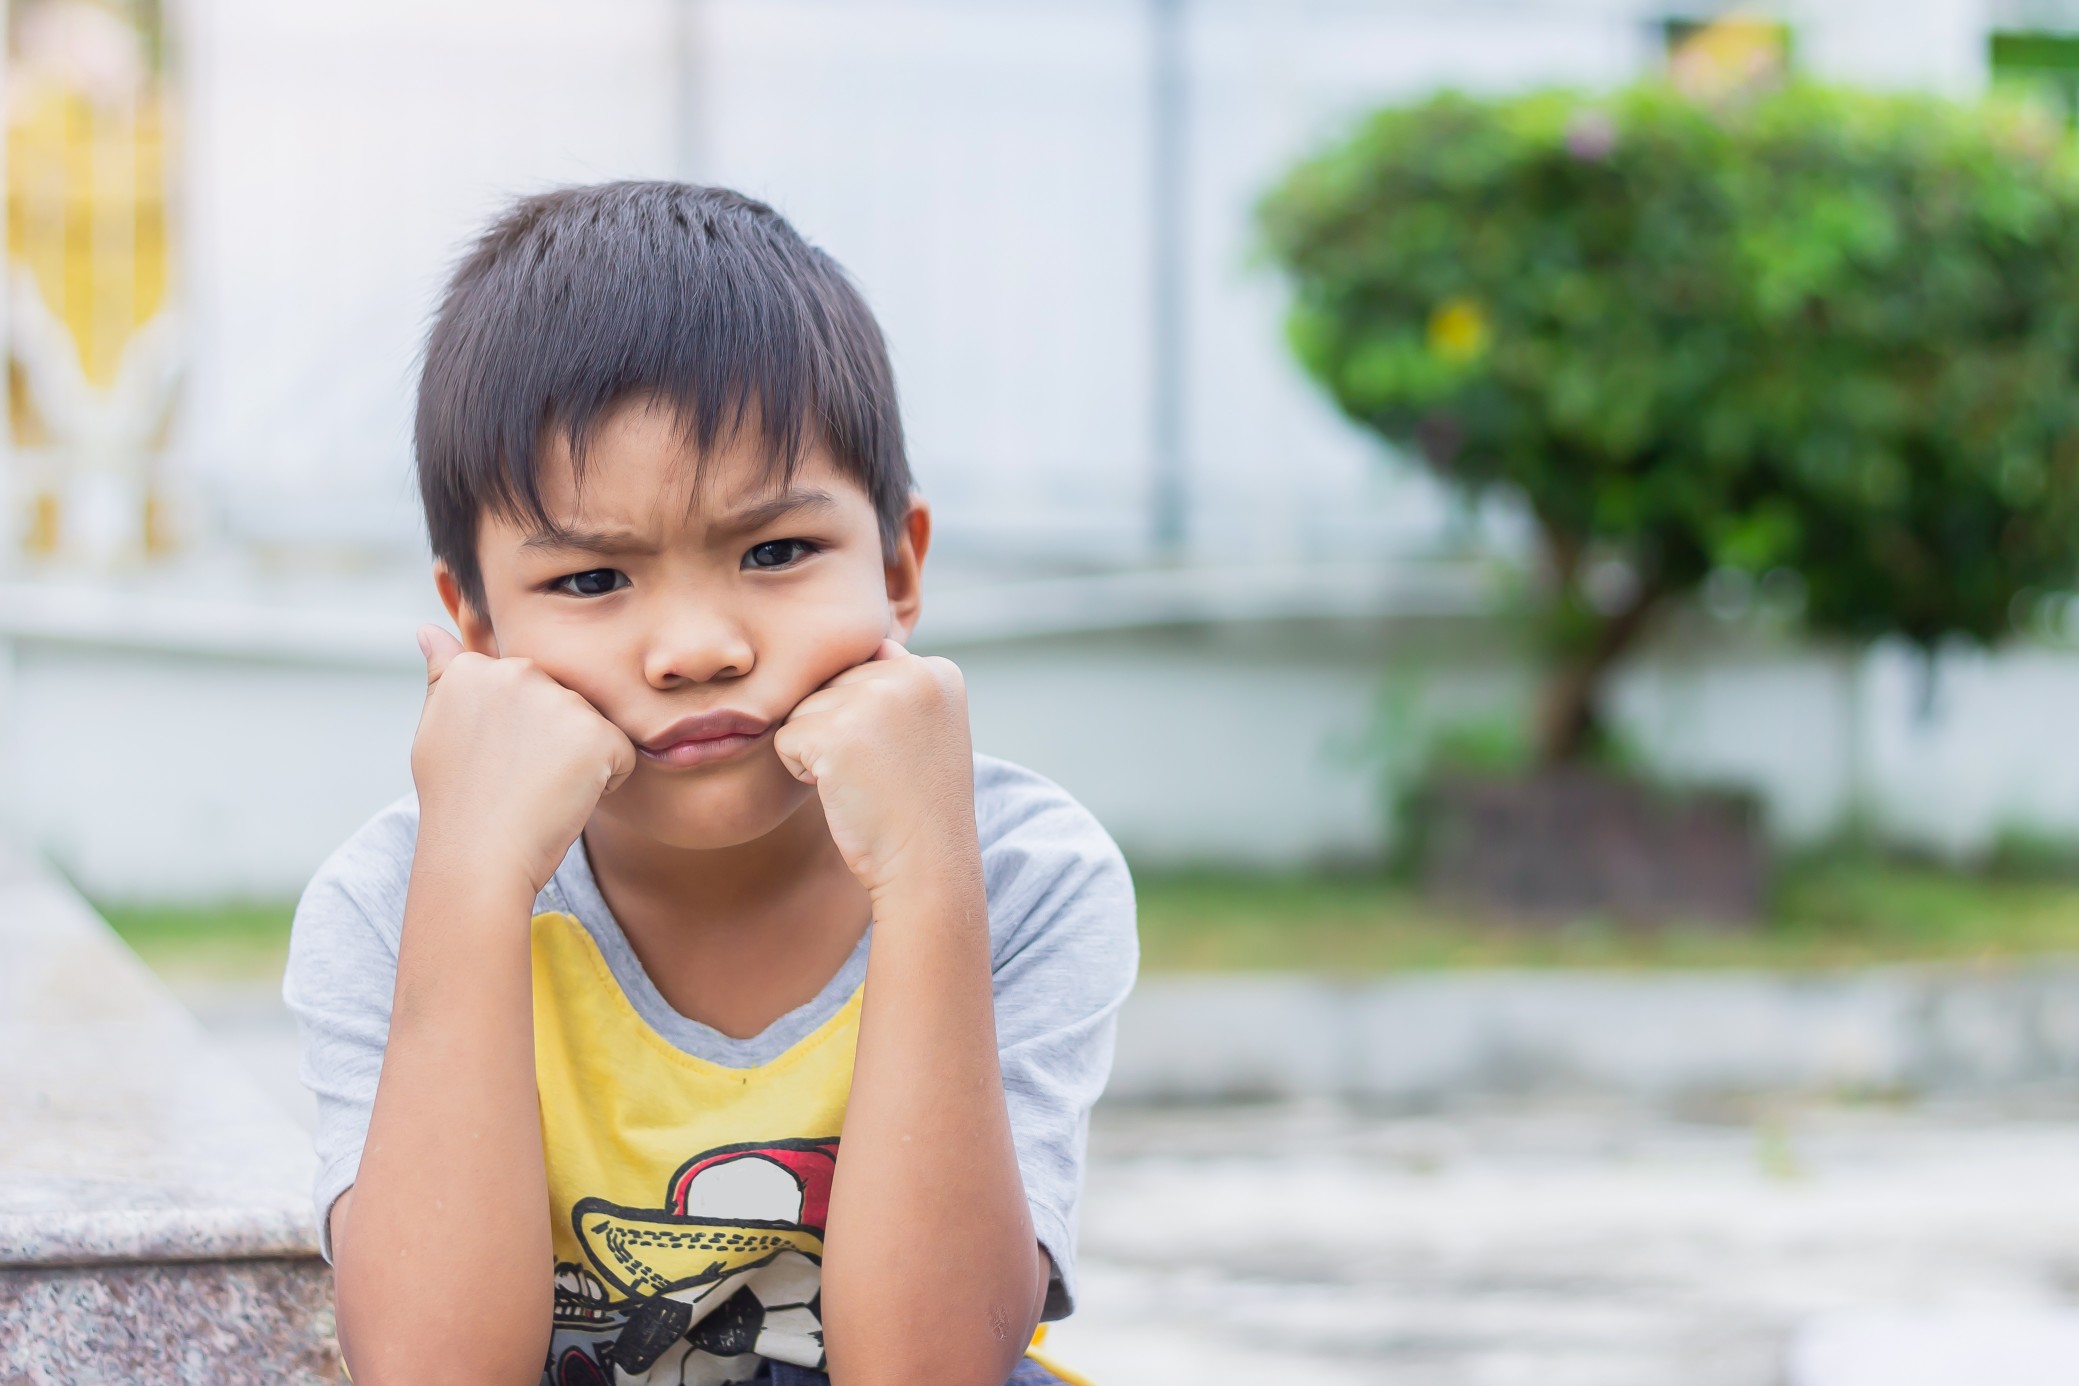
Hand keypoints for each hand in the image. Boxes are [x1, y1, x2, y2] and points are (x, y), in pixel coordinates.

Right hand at [411, 626, 636, 893]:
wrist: (479, 857)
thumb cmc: (457, 803)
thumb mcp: (437, 730)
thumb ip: (444, 676)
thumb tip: (429, 630)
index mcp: (475, 668)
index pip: (524, 687)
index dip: (517, 732)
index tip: (492, 762)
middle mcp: (517, 671)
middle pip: (562, 701)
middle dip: (553, 739)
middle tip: (517, 779)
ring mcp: (559, 700)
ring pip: (592, 726)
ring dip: (579, 759)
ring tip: (538, 789)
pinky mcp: (597, 733)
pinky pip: (621, 756)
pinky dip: (606, 783)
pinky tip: (566, 799)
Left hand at [774, 639, 976, 898]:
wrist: (928, 865)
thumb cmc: (918, 804)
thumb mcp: (926, 727)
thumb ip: (893, 684)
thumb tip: (842, 648)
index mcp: (938, 670)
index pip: (867, 667)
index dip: (869, 720)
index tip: (900, 759)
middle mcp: (910, 674)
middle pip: (832, 685)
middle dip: (841, 731)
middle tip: (881, 774)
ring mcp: (873, 699)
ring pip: (805, 709)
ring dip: (819, 750)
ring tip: (864, 782)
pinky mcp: (834, 730)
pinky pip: (786, 739)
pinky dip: (802, 771)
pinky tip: (844, 791)